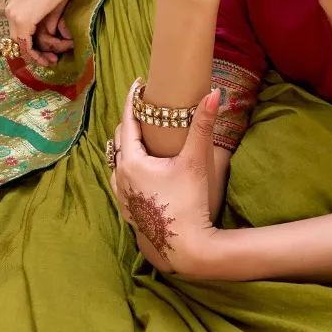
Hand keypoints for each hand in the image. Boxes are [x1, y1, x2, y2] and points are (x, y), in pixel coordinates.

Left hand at [4, 0, 75, 67]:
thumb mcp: (50, 8)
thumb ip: (46, 23)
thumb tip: (50, 35)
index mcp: (14, 7)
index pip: (19, 33)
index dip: (31, 48)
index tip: (47, 55)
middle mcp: (10, 12)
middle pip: (18, 41)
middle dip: (33, 55)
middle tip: (50, 62)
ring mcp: (15, 16)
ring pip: (21, 46)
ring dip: (36, 57)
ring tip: (51, 62)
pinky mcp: (23, 21)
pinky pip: (26, 45)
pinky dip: (36, 55)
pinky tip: (47, 59)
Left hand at [110, 82, 220, 275]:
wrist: (186, 248)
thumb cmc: (189, 202)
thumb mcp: (195, 161)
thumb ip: (202, 126)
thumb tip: (215, 93)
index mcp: (131, 161)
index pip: (127, 121)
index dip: (133, 100)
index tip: (138, 84)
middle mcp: (120, 176)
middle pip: (120, 139)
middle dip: (130, 121)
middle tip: (145, 108)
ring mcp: (121, 195)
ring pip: (116, 161)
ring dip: (126, 145)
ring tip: (141, 136)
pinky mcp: (127, 210)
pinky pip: (120, 180)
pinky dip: (127, 166)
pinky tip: (140, 168)